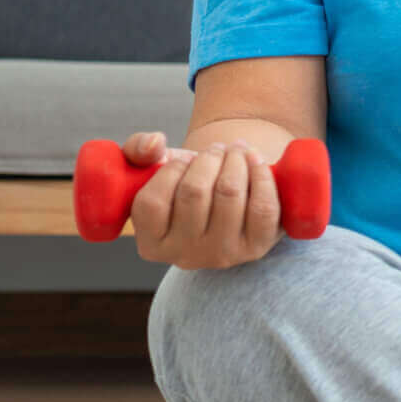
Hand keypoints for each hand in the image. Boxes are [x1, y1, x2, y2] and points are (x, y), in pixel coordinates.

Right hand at [122, 130, 284, 269]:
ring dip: (235, 160)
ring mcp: (222, 255)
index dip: (171, 170)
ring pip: (229, 194)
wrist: (234, 198)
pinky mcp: (257, 248)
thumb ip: (138, 150)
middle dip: (208, 158)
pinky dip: (261, 175)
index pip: (152, 202)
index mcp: (151, 243)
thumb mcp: (156, 167)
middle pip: (194, 192)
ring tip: (236, 151)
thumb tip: (154, 145)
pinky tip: (255, 160)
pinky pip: (263, 207)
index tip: (186, 159)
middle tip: (217, 149)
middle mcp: (184, 256)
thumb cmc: (189, 182)